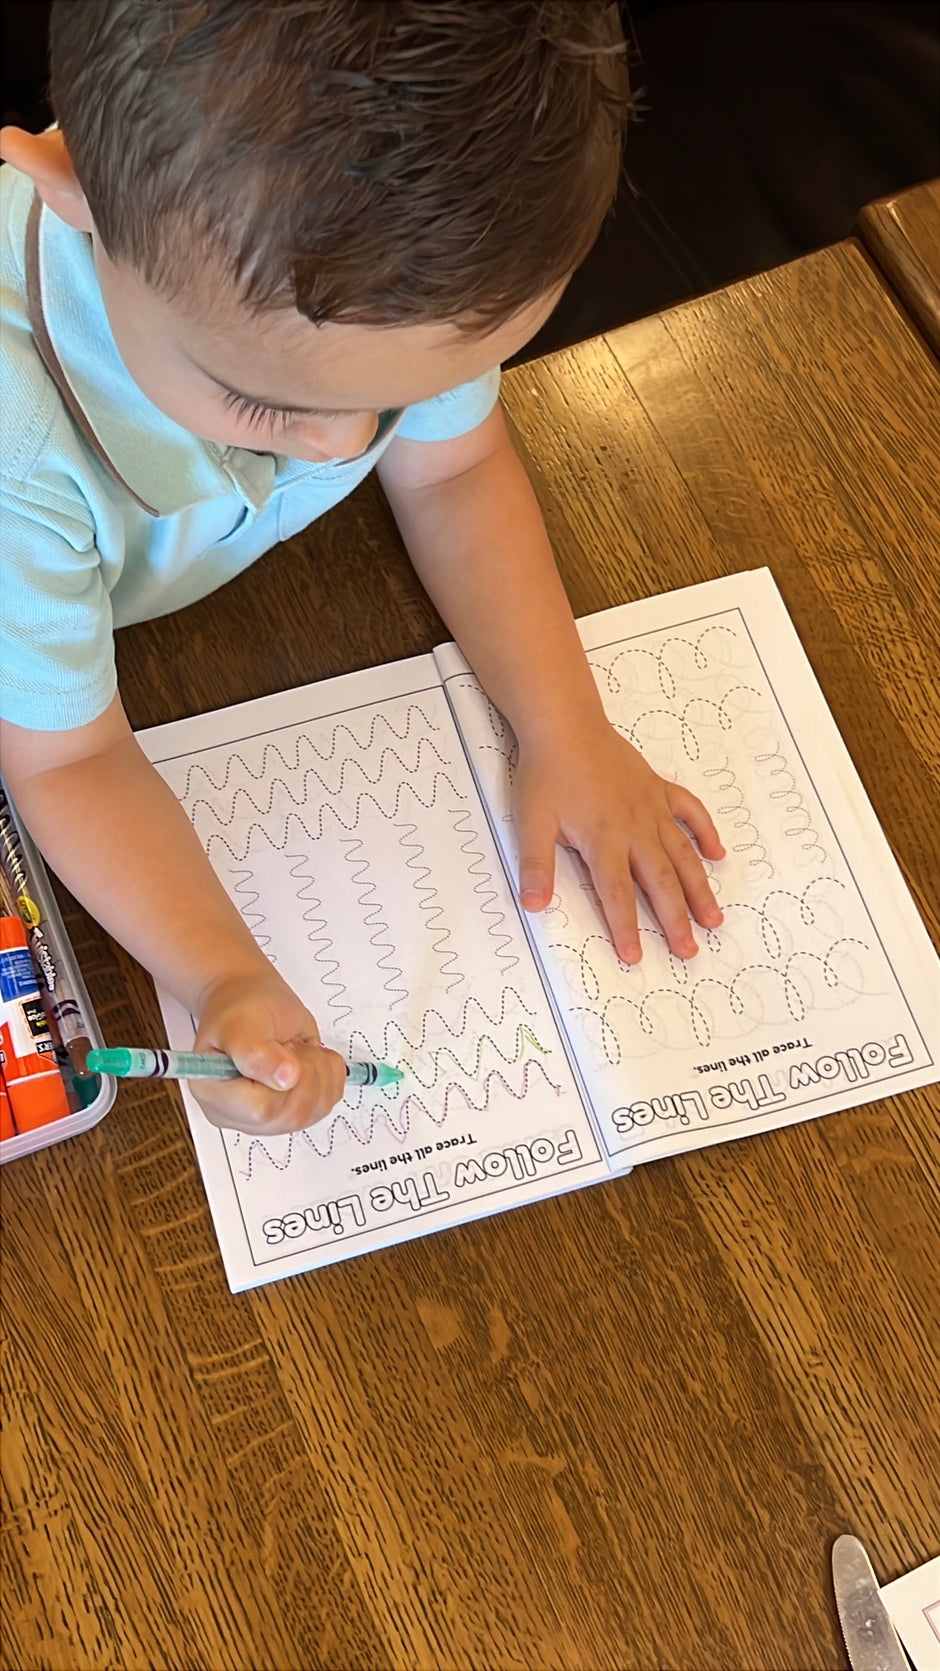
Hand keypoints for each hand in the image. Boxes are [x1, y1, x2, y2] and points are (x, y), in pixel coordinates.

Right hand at [191, 970, 345, 1134]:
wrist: (250, 1001)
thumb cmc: (239, 1007)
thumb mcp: (240, 1022)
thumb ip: (256, 1053)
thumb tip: (286, 1079)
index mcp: (213, 1093)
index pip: (258, 1109)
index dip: (280, 1079)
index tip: (283, 1047)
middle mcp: (238, 1113)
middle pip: (289, 1114)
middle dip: (303, 1071)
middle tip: (289, 1043)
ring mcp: (267, 1119)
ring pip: (312, 1112)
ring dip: (318, 1071)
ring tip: (296, 1048)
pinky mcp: (292, 1114)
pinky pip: (326, 1104)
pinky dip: (329, 1075)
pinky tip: (308, 1058)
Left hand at [513, 722, 724, 961]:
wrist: (566, 725)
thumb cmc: (547, 774)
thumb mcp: (532, 823)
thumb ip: (536, 866)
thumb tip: (534, 906)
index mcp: (604, 840)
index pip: (616, 894)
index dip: (625, 928)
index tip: (634, 958)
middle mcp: (635, 828)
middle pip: (660, 882)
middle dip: (675, 920)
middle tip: (689, 951)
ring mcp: (652, 807)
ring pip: (682, 854)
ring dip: (699, 888)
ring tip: (714, 918)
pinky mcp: (658, 788)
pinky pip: (690, 811)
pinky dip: (705, 831)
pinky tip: (717, 854)